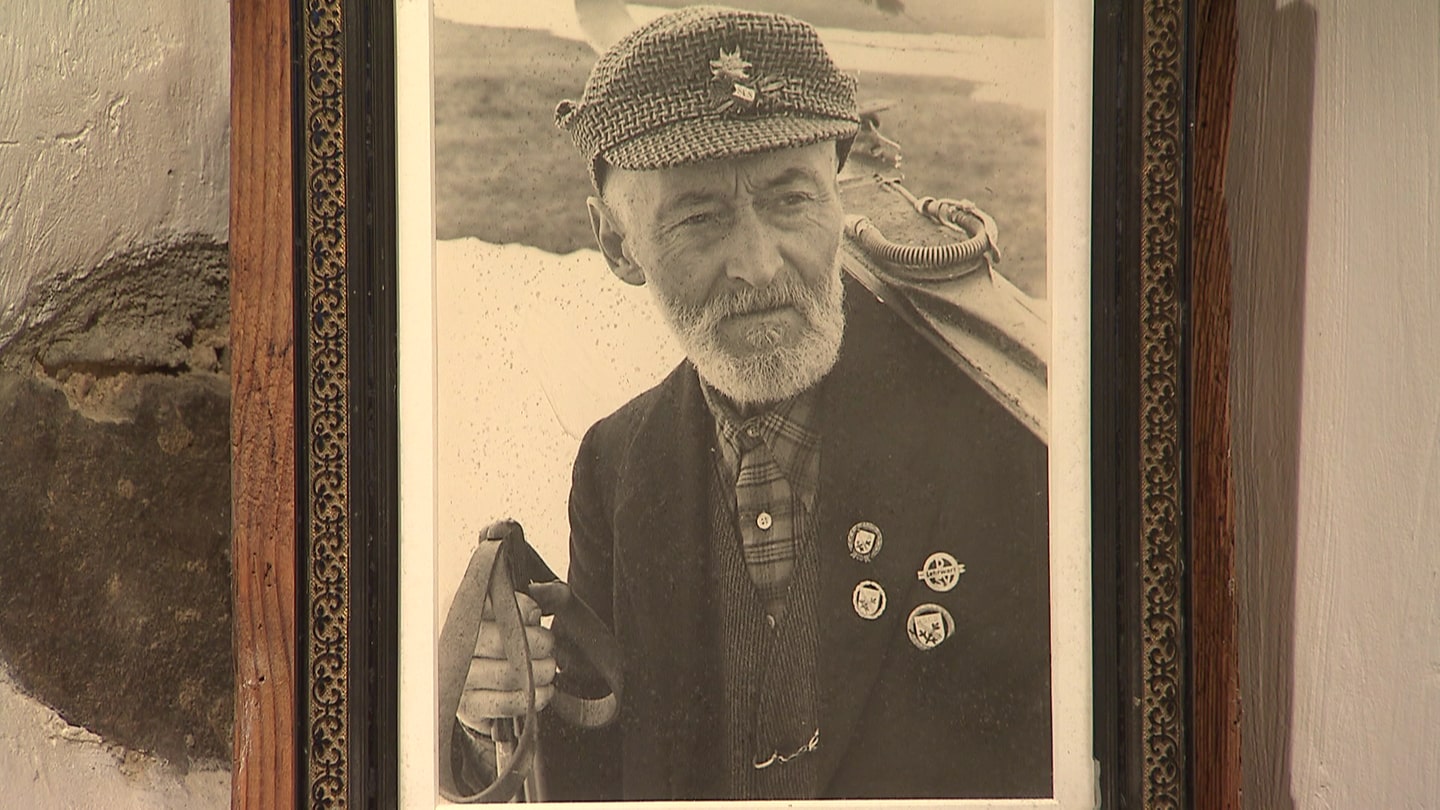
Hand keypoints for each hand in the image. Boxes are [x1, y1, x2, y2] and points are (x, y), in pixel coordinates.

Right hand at [456, 587, 559, 732]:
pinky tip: (545, 690)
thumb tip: (554, 592)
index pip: (488, 606)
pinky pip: (504, 704)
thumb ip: (544, 595)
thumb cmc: (507, 635)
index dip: (518, 610)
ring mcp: (460, 679)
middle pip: (498, 643)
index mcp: (461, 613)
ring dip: (538, 672)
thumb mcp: (524, 610)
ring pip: (505, 676)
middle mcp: (454, 646)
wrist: (484, 677)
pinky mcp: (470, 707)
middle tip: (549, 644)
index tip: (536, 614)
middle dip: (535, 643)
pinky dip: (531, 698)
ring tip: (550, 667)